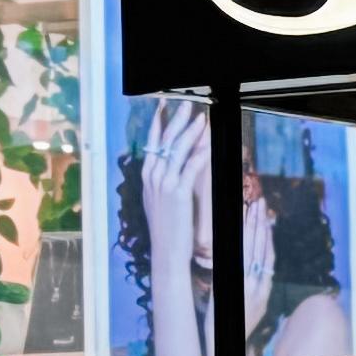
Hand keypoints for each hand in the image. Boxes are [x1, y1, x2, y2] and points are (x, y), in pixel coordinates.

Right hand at [140, 104, 207, 355]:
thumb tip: (173, 169)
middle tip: (186, 101)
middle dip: (175, 119)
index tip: (164, 105)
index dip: (159, 123)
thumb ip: (166, 183)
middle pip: (164, 139)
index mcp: (148, 176)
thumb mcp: (163, 202)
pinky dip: (198, 150)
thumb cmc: (169, 232)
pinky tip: (207, 139)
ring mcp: (163, 183)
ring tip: (199, 114)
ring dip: (189, 130)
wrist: (168, 254)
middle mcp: (152, 176)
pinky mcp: (178, 192)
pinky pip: (190, 165)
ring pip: (177, 149)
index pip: (152, 142)